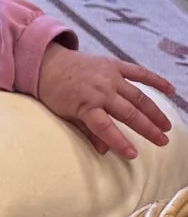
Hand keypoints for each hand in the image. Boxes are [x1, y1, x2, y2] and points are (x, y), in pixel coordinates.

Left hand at [36, 45, 174, 159]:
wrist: (46, 62)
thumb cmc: (54, 92)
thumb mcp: (65, 114)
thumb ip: (86, 131)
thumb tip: (104, 151)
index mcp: (85, 105)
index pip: (105, 127)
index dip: (119, 141)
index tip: (133, 154)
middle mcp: (100, 91)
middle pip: (128, 113)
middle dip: (147, 129)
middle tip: (163, 142)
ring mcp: (109, 77)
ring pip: (138, 96)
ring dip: (154, 112)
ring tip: (166, 127)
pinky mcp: (114, 65)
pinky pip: (138, 72)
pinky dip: (155, 80)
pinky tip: (171, 90)